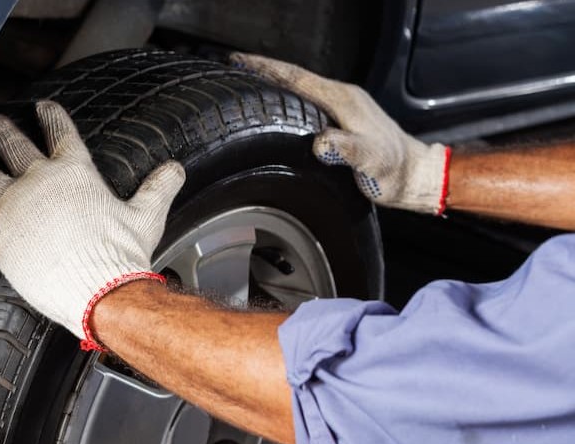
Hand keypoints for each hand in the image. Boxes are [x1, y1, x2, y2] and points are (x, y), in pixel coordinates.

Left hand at [0, 101, 184, 348]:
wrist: (98, 288)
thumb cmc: (121, 255)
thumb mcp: (147, 216)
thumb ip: (157, 188)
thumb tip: (175, 169)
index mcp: (75, 171)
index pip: (60, 133)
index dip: (51, 117)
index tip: (43, 106)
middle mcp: (39, 178)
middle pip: (13, 145)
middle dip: (1, 130)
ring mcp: (14, 201)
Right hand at [229, 53, 450, 214]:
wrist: (415, 175)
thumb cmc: (393, 172)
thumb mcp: (370, 163)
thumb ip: (347, 150)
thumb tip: (321, 143)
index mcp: (344, 101)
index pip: (297, 78)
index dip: (266, 70)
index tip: (240, 62)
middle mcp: (343, 97)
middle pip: (295, 77)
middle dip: (264, 70)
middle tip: (234, 68)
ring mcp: (344, 105)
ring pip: (301, 87)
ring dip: (275, 82)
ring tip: (248, 82)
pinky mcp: (344, 116)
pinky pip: (309, 99)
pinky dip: (289, 95)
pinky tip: (278, 104)